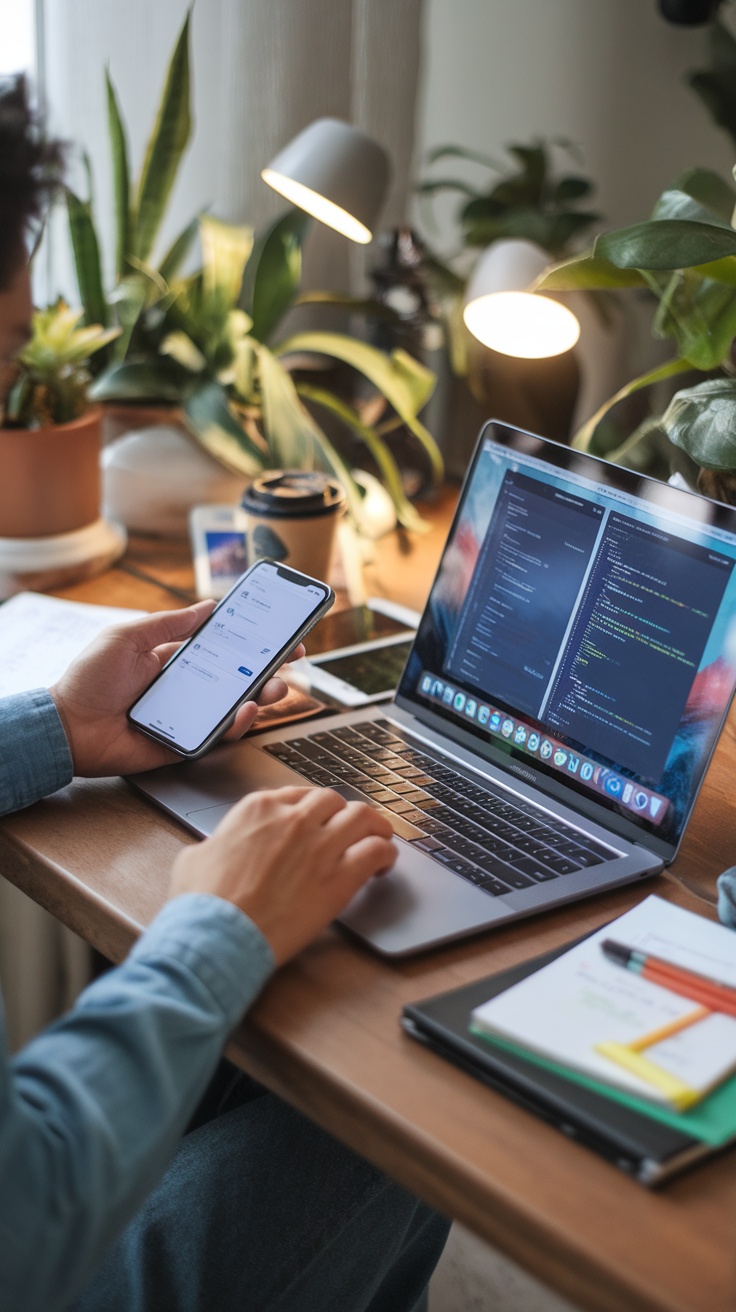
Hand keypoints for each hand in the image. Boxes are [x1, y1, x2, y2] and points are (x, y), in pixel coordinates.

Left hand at [50, 601, 304, 777]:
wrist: (66, 726)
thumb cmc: (88, 679)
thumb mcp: (127, 637)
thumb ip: (168, 623)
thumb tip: (207, 607)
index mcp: (174, 660)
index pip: (222, 647)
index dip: (251, 640)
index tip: (277, 630)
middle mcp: (187, 688)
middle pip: (238, 677)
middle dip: (269, 668)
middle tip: (292, 659)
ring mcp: (189, 716)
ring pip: (236, 707)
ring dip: (263, 696)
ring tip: (277, 687)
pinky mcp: (185, 742)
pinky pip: (219, 734)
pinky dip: (237, 723)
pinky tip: (246, 709)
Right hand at [169, 786, 396, 964]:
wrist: (218, 935)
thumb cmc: (202, 903)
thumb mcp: (195, 857)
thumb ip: (215, 843)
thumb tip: (215, 848)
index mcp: (258, 808)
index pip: (298, 795)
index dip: (312, 810)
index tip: (317, 822)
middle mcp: (293, 819)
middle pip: (333, 801)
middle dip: (341, 815)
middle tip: (348, 831)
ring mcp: (320, 845)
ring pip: (363, 816)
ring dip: (373, 826)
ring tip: (378, 839)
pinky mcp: (340, 877)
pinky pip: (376, 850)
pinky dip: (385, 853)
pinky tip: (384, 864)